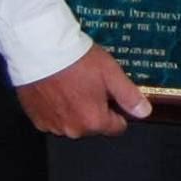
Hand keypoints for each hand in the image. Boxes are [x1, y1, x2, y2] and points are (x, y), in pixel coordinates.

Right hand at [18, 46, 150, 136]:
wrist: (40, 51)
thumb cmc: (76, 61)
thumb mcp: (111, 74)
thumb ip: (129, 96)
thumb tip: (144, 112)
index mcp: (94, 121)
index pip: (117, 127)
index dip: (118, 110)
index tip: (112, 96)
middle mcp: (72, 129)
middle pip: (93, 125)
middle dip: (94, 109)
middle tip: (89, 85)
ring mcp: (52, 125)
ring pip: (72, 122)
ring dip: (74, 110)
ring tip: (71, 85)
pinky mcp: (36, 118)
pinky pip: (52, 118)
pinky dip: (56, 108)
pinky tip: (55, 90)